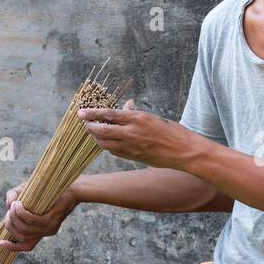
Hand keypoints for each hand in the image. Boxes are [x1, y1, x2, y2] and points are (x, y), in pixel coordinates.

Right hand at [0, 184, 77, 252]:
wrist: (71, 188)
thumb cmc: (47, 190)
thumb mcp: (25, 193)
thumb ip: (13, 198)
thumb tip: (8, 206)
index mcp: (39, 231)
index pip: (26, 246)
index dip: (12, 248)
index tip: (0, 243)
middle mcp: (45, 233)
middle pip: (20, 236)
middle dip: (10, 223)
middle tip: (10, 210)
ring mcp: (49, 228)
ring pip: (24, 228)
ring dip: (15, 216)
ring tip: (15, 204)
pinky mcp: (52, 220)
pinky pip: (32, 220)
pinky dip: (22, 213)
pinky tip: (18, 204)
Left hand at [78, 99, 205, 170]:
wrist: (183, 152)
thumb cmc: (171, 131)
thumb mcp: (153, 117)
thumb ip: (136, 113)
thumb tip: (126, 106)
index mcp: (137, 118)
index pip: (108, 114)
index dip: (92, 114)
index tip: (80, 113)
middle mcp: (131, 133)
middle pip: (101, 131)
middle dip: (90, 127)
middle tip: (85, 124)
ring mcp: (131, 147)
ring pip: (105, 143)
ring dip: (97, 138)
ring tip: (95, 132)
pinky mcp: (133, 157)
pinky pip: (114, 151)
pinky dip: (108, 146)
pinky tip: (108, 142)